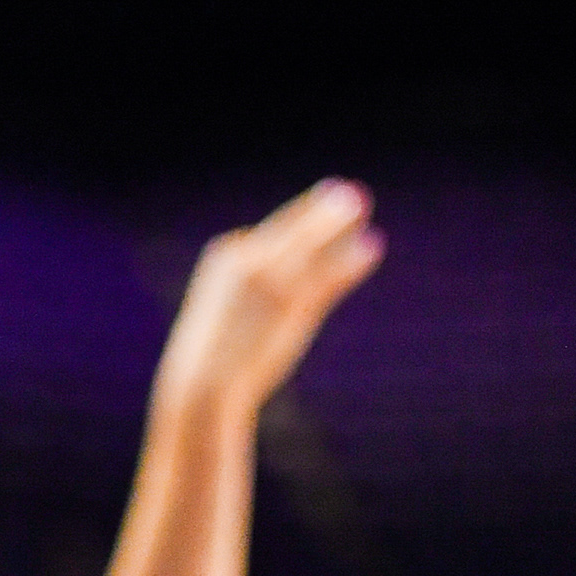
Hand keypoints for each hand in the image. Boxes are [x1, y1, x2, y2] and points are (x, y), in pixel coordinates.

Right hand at [151, 179, 383, 417]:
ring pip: (312, 243)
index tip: (325, 203)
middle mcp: (249, 259)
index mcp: (227, 255)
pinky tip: (372, 246)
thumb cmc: (214, 357)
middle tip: (348, 192)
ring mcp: (271, 278)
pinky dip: (350, 260)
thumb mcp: (226, 315)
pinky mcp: (290, 302)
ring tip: (362, 202)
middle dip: (321, 211)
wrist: (203, 383)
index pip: (269, 232)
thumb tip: (275, 294)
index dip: (301, 219)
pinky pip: (327, 273)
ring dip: (338, 222)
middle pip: (293, 228)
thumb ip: (249, 292)